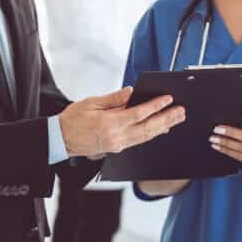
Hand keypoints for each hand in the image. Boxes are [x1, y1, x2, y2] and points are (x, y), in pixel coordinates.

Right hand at [59, 86, 185, 159]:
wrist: (61, 139)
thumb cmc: (73, 119)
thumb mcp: (91, 103)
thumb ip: (113, 99)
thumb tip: (131, 92)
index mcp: (109, 124)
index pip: (138, 114)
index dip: (155, 106)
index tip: (167, 99)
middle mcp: (116, 137)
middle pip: (148, 128)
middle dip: (166, 119)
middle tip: (181, 111)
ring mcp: (117, 145)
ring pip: (146, 136)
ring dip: (163, 127)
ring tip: (176, 119)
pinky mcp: (117, 148)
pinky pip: (139, 141)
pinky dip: (152, 134)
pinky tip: (161, 129)